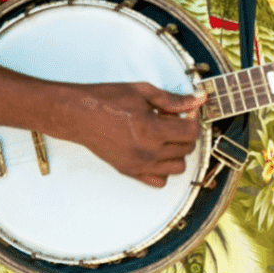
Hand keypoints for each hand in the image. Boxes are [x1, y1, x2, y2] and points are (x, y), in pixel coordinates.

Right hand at [54, 82, 205, 187]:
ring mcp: (139, 165)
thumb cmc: (105, 100)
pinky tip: (157, 152)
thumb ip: (173, 99)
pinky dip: (164, 169)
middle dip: (186, 132)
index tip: (189, 111)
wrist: (77, 115)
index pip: (192, 133)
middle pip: (187, 149)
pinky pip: (160, 181)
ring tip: (165, 136)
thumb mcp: (142, 91)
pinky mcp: (130, 171)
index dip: (194, 119)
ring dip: (178, 151)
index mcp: (152, 130)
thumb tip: (197, 100)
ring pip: (178, 168)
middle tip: (173, 119)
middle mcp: (147, 152)